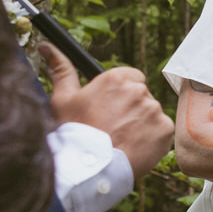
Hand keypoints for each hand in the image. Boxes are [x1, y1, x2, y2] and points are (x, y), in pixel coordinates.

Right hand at [42, 43, 172, 179]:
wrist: (89, 165)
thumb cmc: (74, 130)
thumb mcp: (63, 98)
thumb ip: (61, 69)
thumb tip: (46, 46)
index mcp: (117, 78)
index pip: (132, 77)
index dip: (122, 93)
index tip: (112, 106)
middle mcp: (139, 90)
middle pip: (142, 96)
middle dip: (131, 107)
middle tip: (114, 125)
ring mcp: (154, 110)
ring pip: (151, 113)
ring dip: (142, 123)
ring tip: (121, 138)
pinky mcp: (165, 129)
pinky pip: (162, 130)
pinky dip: (153, 138)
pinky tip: (134, 146)